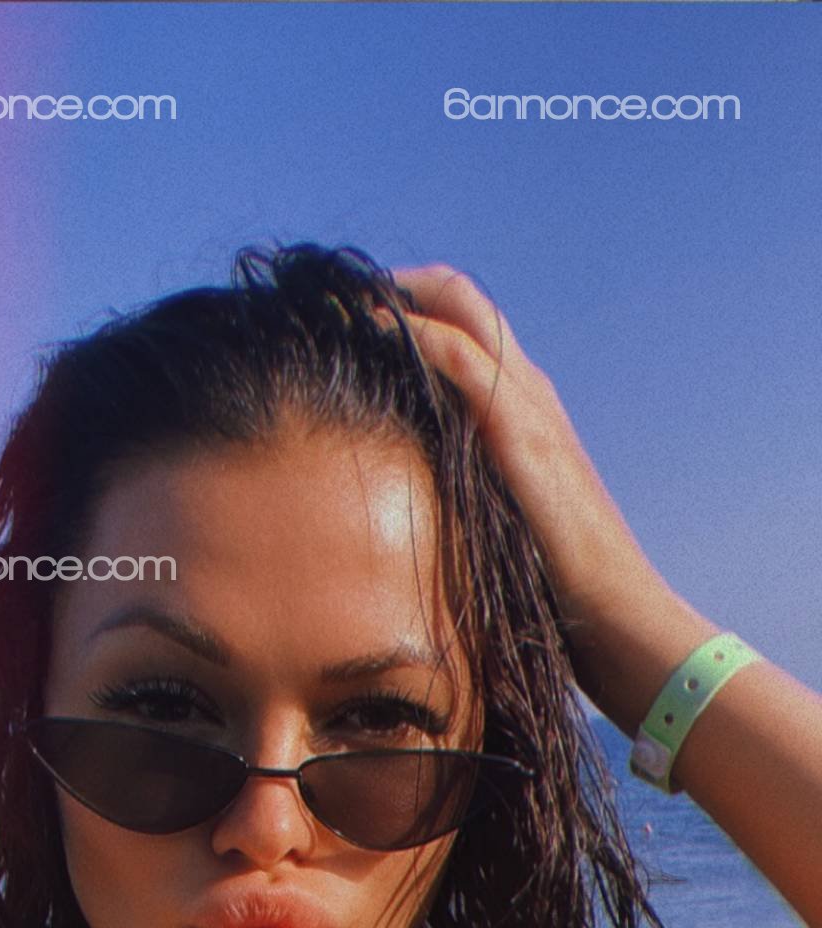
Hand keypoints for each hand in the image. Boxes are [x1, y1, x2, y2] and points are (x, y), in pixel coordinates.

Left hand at [386, 264, 715, 730]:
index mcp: (526, 412)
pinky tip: (368, 329)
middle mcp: (531, 393)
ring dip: (399, 294)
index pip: (470, 328)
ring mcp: (530, 405)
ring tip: (342, 297)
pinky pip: (462, 356)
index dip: (416, 308)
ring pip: (462, 309)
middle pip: (464, 298)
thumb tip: (409, 519)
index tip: (356, 317)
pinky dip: (413, 332)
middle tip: (339, 292)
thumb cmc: (559, 593)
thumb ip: (467, 504)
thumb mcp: (500, 531)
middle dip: (400, 284)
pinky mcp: (522, 430)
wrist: (615, 616)